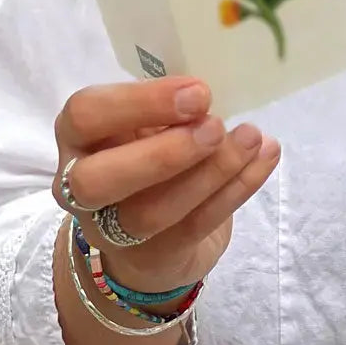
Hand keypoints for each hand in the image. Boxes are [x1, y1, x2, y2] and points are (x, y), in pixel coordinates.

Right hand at [52, 75, 280, 293]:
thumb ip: (168, 106)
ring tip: (251, 138)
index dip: (139, 103)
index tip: (197, 91)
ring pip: (151, 211)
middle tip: (216, 125)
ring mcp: (113, 230)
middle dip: (163, 152)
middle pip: (98, 179)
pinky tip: (266, 157)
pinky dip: (237, 189)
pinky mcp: (155, 256)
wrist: (149, 238)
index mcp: (79, 137)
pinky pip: (196, 225)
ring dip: (210, 172)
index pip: (85, 115)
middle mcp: (81, 187)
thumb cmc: (149, 152)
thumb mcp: (147, 122)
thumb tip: (213, 88)